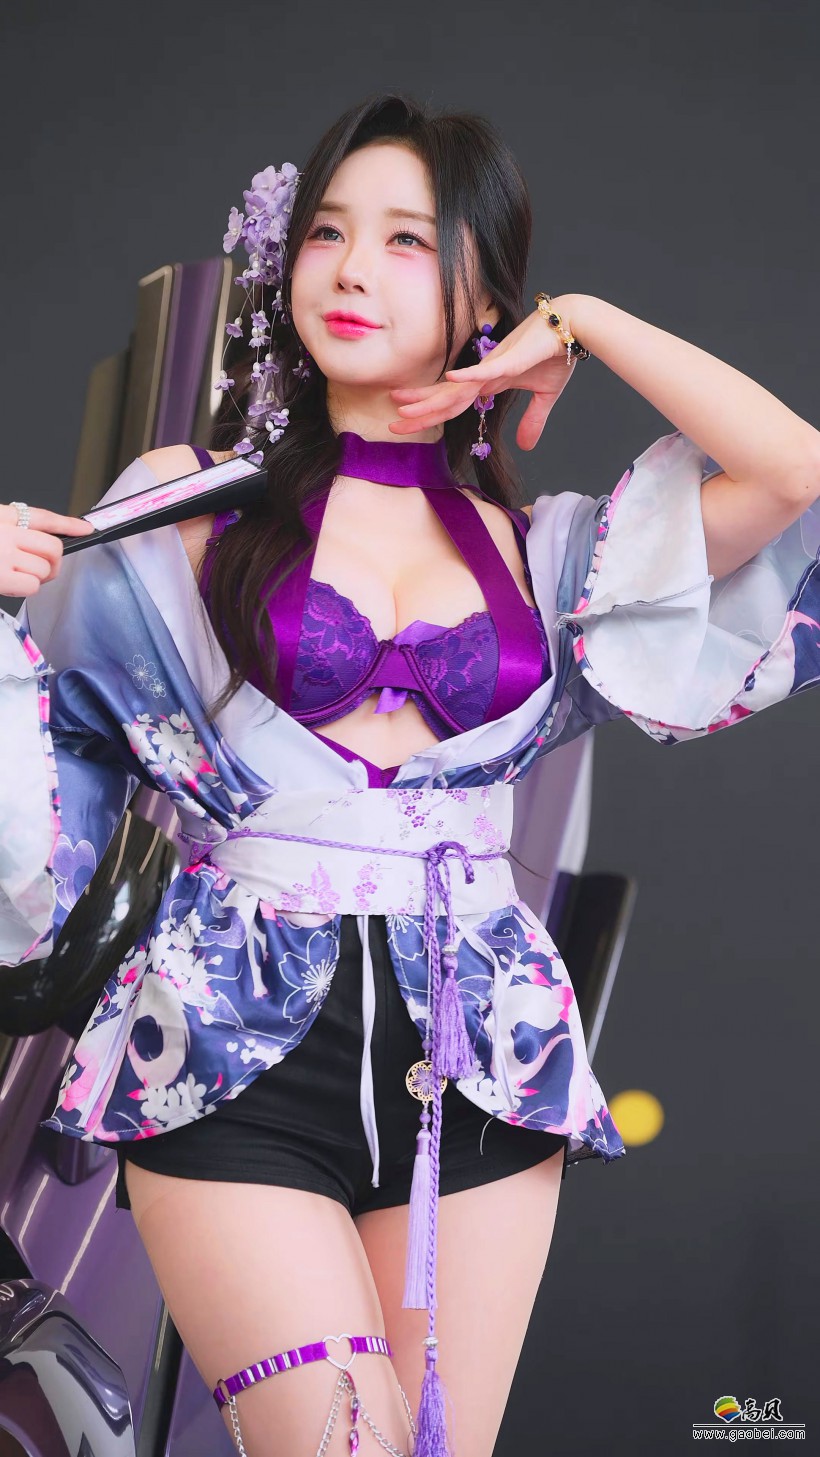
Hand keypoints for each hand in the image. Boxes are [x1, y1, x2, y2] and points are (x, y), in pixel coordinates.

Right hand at [0, 504, 94, 596]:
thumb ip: (15, 531)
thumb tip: (41, 544)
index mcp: (2, 517)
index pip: (43, 518)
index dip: (68, 524)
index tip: (85, 529)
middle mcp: (6, 533)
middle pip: (53, 547)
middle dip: (51, 562)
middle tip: (36, 568)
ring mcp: (4, 554)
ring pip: (45, 569)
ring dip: (33, 577)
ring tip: (13, 575)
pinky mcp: (2, 577)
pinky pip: (33, 586)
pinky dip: (24, 589)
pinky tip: (10, 584)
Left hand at [389, 305, 580, 449]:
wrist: (571, 327)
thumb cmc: (555, 355)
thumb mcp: (544, 396)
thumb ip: (533, 420)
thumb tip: (525, 446)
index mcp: (488, 383)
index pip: (452, 403)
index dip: (429, 414)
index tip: (406, 422)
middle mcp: (483, 375)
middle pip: (445, 398)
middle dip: (419, 412)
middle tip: (393, 424)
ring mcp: (493, 366)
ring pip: (456, 389)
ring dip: (432, 400)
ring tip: (405, 409)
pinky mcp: (509, 359)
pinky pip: (485, 371)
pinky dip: (468, 376)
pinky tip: (450, 380)